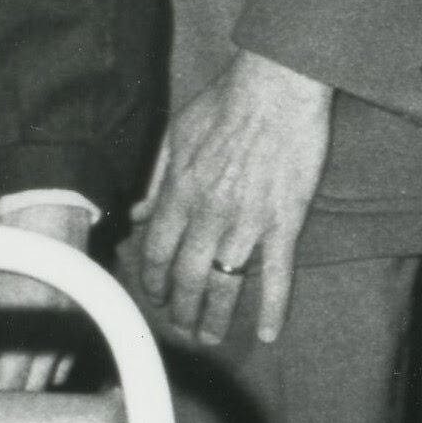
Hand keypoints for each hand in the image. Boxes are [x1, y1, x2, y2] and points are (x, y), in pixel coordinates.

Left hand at [0, 197, 105, 392]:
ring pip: (47, 382)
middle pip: (29, 392)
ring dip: (23, 384)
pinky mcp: (81, 332)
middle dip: (3, 393)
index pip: (7, 388)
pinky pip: (61, 367)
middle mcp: (54, 341)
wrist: (48, 227)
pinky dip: (42, 370)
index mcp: (24, 333)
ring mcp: (72, 338)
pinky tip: (22, 357)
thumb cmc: (4, 259)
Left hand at [124, 54, 333, 350]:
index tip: (157, 295)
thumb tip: (138, 212)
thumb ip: (159, 178)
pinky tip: (269, 332)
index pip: (156, 252)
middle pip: (187, 278)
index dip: (153, 280)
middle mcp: (208, 215)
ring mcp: (247, 223)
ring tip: (212, 337)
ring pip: (225, 286)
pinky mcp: (283, 222)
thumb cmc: (226, 101)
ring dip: (215, 318)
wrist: (277, 85)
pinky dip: (272, 308)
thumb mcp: (178, 133)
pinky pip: (276, 275)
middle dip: (181, 309)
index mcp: (180, 192)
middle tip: (182, 325)